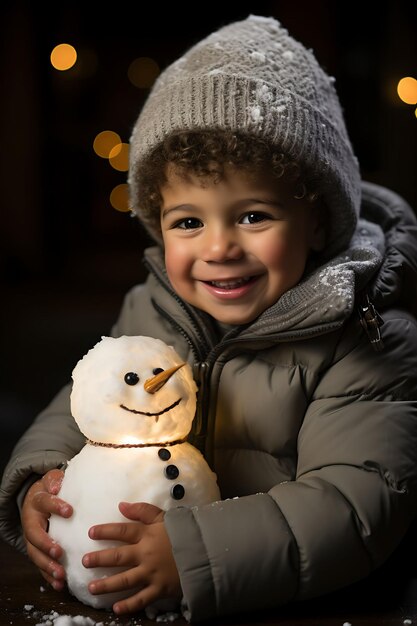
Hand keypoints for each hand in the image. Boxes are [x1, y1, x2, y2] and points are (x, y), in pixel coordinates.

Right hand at [21, 469, 71, 589]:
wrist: (37, 499)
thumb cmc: (50, 489)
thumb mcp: (52, 479)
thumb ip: (56, 480)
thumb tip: (58, 486)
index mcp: (36, 502)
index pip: (44, 502)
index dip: (56, 506)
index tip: (69, 511)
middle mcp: (31, 521)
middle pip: (34, 535)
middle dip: (46, 545)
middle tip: (59, 553)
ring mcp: (32, 539)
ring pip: (35, 554)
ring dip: (47, 566)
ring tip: (60, 575)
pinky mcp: (36, 551)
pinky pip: (40, 565)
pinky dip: (48, 576)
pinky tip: (59, 585)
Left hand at [82, 502, 181, 614]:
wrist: (204, 551)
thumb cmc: (182, 532)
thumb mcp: (163, 517)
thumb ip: (142, 510)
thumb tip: (121, 505)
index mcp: (147, 534)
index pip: (122, 531)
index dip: (105, 531)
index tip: (91, 532)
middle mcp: (146, 554)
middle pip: (118, 556)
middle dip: (100, 559)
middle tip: (84, 561)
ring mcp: (152, 573)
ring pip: (125, 580)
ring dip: (107, 585)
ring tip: (91, 588)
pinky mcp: (160, 588)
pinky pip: (142, 599)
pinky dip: (129, 605)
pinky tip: (115, 609)